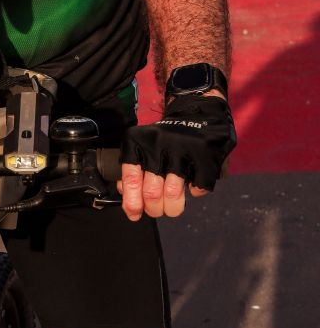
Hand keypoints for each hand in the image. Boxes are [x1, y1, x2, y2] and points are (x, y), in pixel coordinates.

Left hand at [118, 95, 235, 222]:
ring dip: (172, 208)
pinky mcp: (202, 155)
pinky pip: (198, 188)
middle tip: (156, 210)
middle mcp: (157, 144)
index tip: (134, 214)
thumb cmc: (164, 139)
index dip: (131, 202)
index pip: (130, 177)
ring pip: (173, 194)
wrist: (196, 114)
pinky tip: (192, 185)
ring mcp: (181, 149)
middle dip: (154, 210)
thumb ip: (132, 170)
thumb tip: (125, 195)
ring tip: (172, 208)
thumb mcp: (141, 147)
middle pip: (151, 192)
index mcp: (137, 142)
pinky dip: (195, 192)